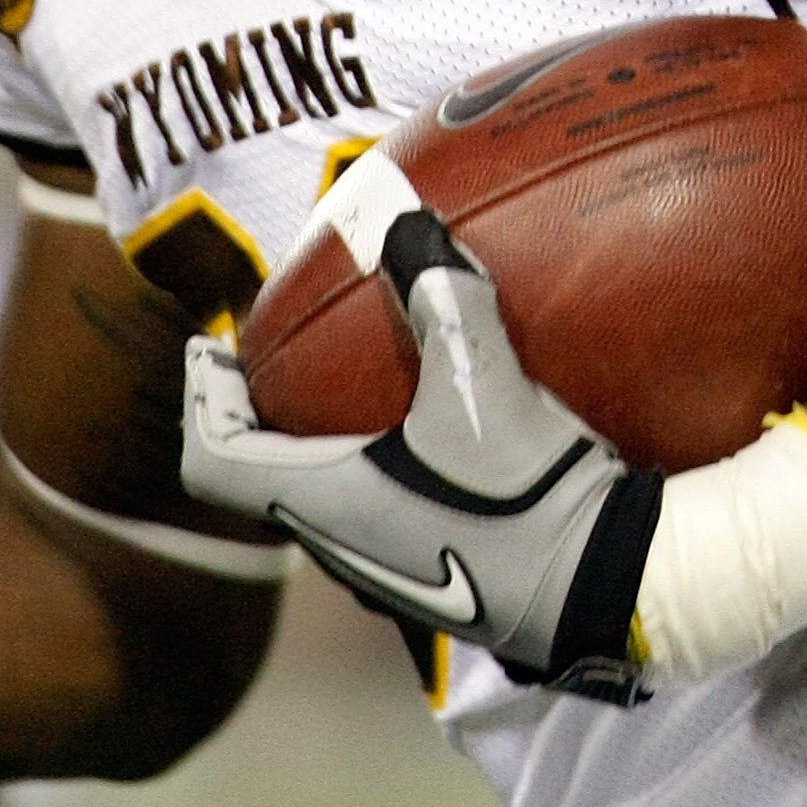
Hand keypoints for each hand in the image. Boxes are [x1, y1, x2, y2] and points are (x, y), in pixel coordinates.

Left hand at [180, 208, 662, 701]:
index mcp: (322, 502)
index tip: (210, 354)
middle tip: (266, 360)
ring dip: (305, 445)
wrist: (603, 588)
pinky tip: (415, 433)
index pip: (213, 459)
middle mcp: (337, 544)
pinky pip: (366, 512)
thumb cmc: (525, 497)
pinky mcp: (430, 572)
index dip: (202, 402)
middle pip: (257, 477)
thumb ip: (442, 295)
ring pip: (311, 500)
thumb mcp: (482, 384)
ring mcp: (382, 569)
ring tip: (332, 390)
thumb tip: (406, 218)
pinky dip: (361, 465)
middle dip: (253, 414)